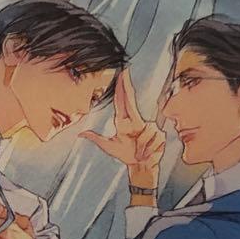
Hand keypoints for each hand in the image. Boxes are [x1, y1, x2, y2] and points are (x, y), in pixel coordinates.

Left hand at [81, 69, 165, 189]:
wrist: (141, 167)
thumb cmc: (125, 155)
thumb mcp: (108, 147)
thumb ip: (96, 139)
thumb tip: (80, 134)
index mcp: (124, 122)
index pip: (121, 102)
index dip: (120, 88)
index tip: (120, 75)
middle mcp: (136, 121)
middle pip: (131, 99)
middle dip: (127, 85)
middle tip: (124, 71)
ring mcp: (148, 126)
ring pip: (145, 131)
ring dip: (142, 146)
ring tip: (139, 153)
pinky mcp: (158, 133)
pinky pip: (153, 139)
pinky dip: (148, 149)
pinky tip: (148, 152)